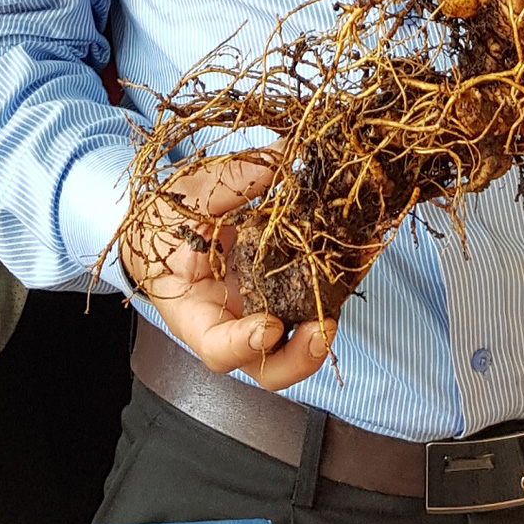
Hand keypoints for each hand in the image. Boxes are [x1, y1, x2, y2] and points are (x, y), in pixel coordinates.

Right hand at [118, 154, 333, 389]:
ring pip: (297, 338)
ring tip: (349, 285)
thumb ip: (230, 186)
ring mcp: (261, 310)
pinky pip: (309, 297)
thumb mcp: (188, 199)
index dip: (244, 345)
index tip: (269, 325)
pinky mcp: (282, 290)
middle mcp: (234, 323)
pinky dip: (334, 284)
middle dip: (300, 356)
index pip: (218, 348)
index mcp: (196, 315)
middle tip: (324, 328)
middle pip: (268, 365)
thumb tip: (280, 158)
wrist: (167, 221)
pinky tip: (357, 256)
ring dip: (325, 320)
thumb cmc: (166, 220)